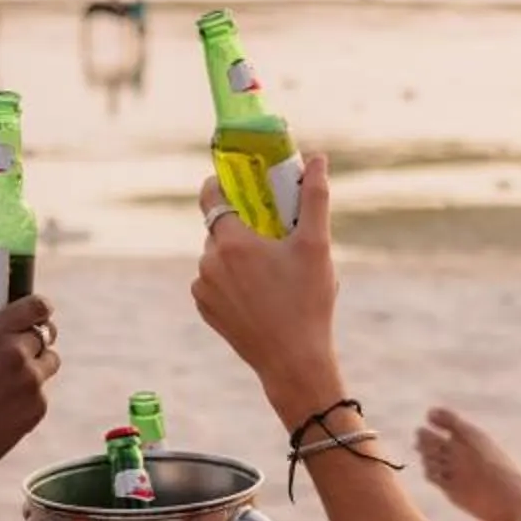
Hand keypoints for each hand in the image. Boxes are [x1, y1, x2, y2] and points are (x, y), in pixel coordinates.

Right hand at [0, 293, 56, 474]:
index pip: (37, 306)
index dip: (40, 306)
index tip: (36, 310)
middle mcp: (18, 354)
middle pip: (45, 333)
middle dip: (34, 336)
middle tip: (20, 343)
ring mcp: (32, 382)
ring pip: (49, 361)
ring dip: (38, 362)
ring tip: (15, 374)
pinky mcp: (39, 407)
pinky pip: (42, 391)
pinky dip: (31, 392)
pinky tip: (7, 402)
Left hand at [191, 153, 343, 420]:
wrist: (293, 362)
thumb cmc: (307, 303)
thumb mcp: (316, 246)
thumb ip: (315, 197)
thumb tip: (317, 158)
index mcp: (231, 243)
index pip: (211, 195)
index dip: (223, 182)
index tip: (240, 182)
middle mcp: (208, 263)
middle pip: (219, 228)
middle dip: (243, 225)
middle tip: (272, 232)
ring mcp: (203, 289)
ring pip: (217, 257)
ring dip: (237, 255)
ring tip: (271, 269)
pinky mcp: (205, 310)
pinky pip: (214, 282)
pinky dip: (231, 280)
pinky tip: (260, 292)